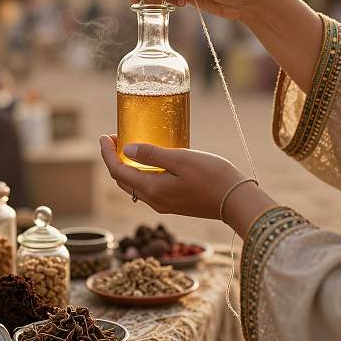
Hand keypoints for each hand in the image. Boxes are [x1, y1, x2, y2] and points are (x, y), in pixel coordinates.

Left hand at [99, 135, 247, 219]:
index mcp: (152, 189)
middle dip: (114, 160)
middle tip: (114, 139)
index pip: (117, 172)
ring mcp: (164, 204)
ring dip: (127, 167)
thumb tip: (126, 150)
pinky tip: (150, 161)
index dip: (106, 154)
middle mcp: (154, 201)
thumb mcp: (180, 159)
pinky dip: (140, 174)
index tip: (104, 136)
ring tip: (129, 147)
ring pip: (134, 186)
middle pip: (123, 181)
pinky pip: (148, 188)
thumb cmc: (211, 176)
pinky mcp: (173, 204)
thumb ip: (152, 154)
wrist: (235, 200)